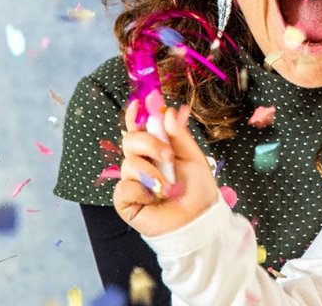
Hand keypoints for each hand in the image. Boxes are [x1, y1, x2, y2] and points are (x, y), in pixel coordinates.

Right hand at [114, 101, 220, 237]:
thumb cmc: (196, 189)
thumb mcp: (192, 156)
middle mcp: (141, 163)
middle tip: (169, 155)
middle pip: (130, 140)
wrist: (198, 219)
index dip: (136, 115)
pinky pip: (124, 187)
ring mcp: (132, 181)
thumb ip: (179, 135)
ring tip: (169, 187)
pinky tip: (153, 198)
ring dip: (152, 173)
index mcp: (156, 150)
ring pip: (128, 163)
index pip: (139, 129)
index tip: (139, 103)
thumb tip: (170, 110)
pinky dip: (140, 190)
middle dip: (149, 143)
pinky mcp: (125, 200)